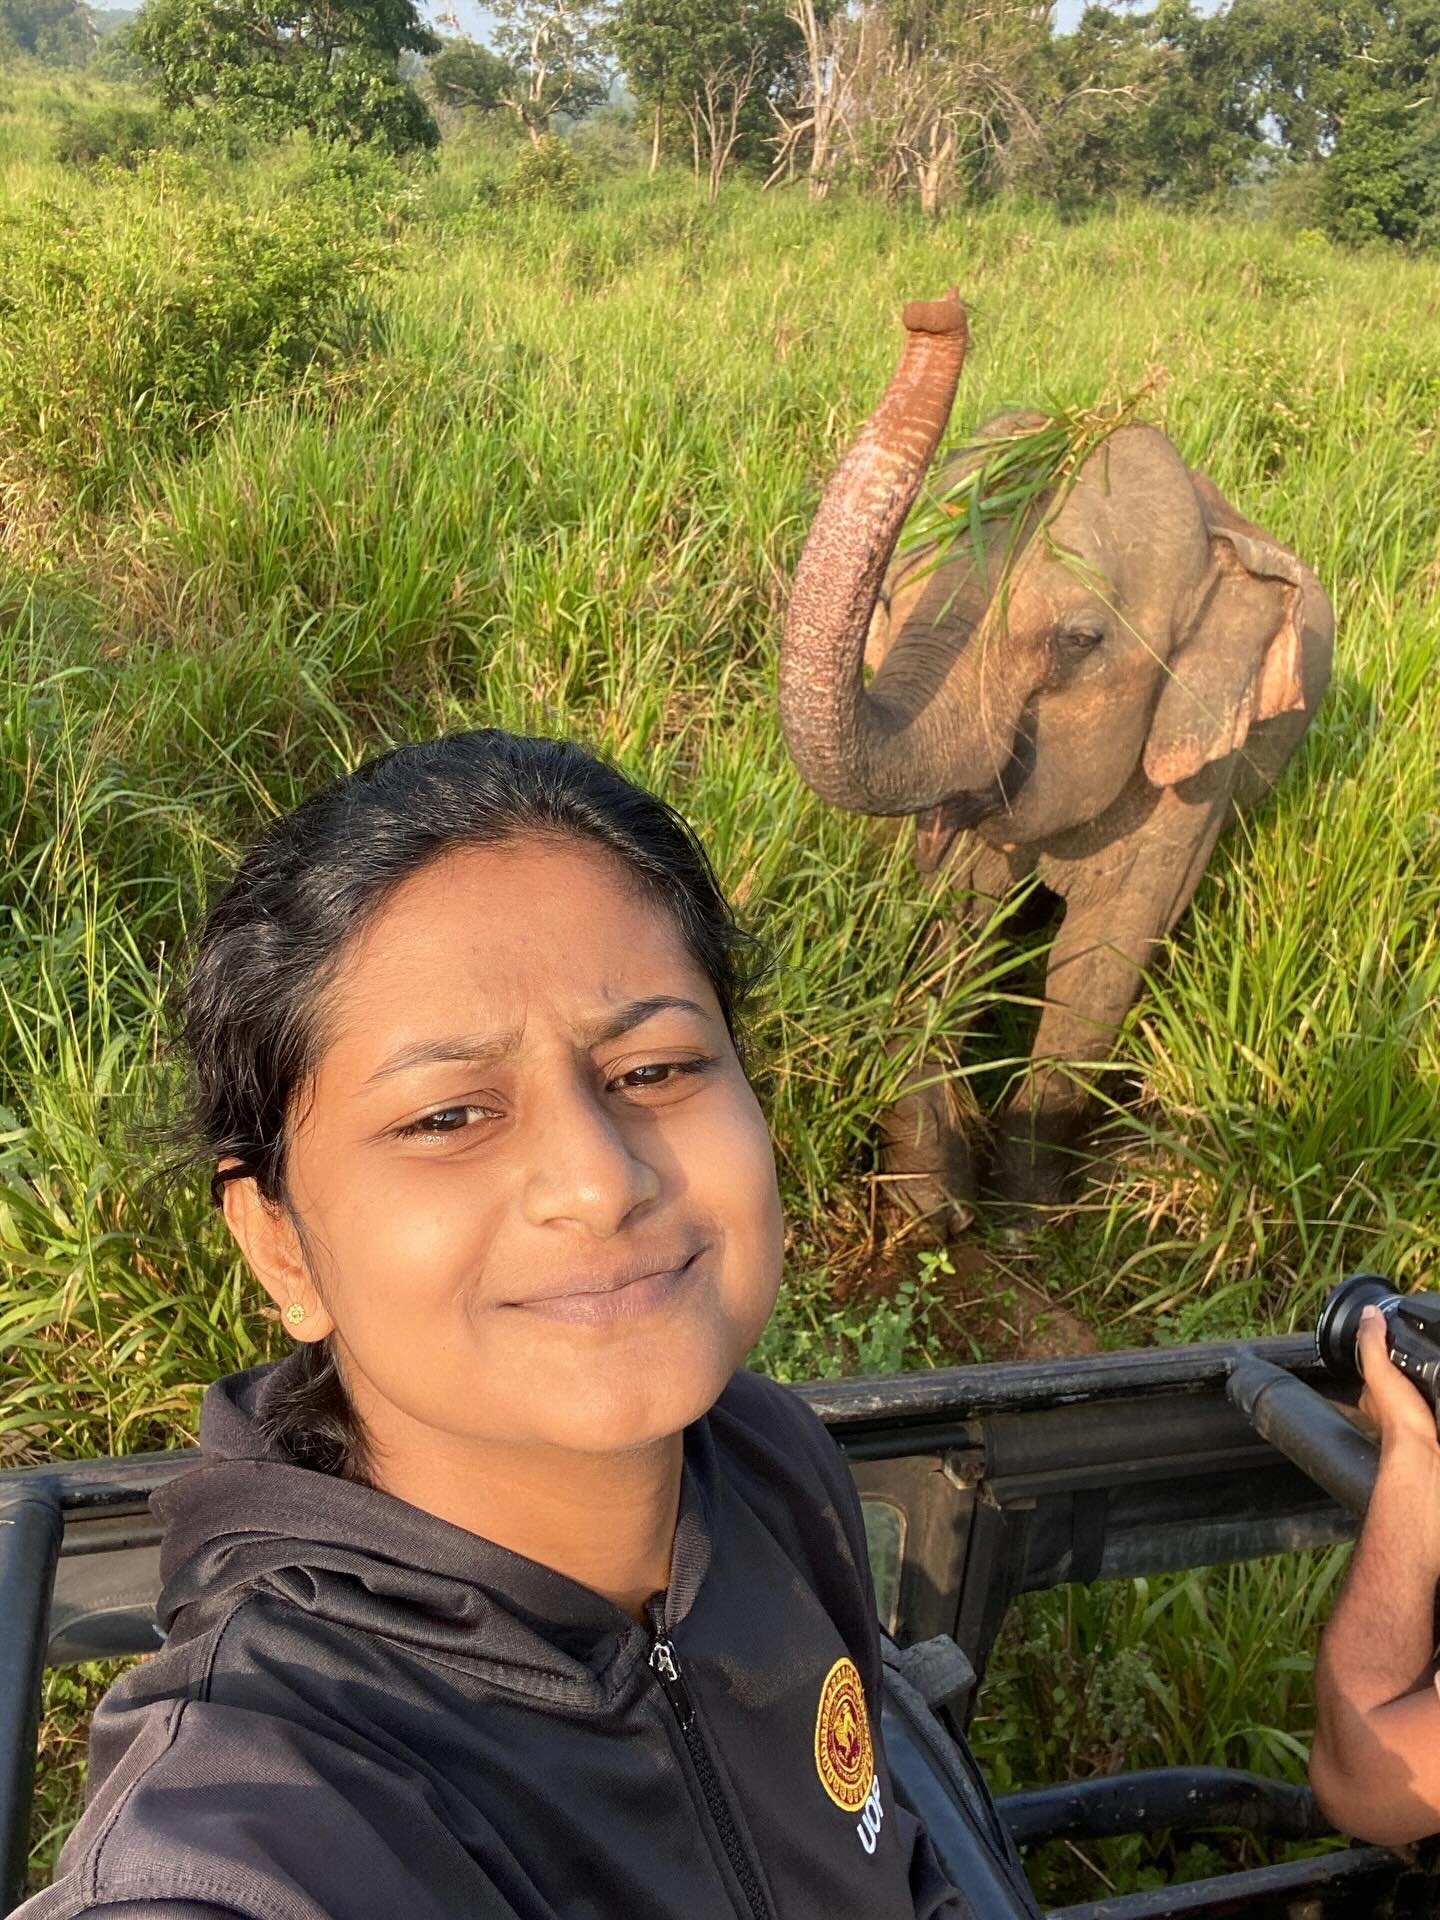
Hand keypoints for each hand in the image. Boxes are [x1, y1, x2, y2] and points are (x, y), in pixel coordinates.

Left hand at [1358, 1305, 1439, 1454]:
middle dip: (1409, 1369)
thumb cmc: (1399, 1418)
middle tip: (1422, 1356)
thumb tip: (1370, 1314)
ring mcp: (1412, 1417)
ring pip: (1417, 1394)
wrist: (1424, 1452)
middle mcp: (1391, 1407)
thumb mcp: (1380, 1372)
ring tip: (1434, 1372)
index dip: (1382, 1352)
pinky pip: (1434, 1404)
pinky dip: (1438, 1396)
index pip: (1374, 1366)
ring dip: (1427, 1384)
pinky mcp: (1431, 1424)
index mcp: (1375, 1394)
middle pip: (1398, 1381)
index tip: (1394, 1338)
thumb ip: (1372, 1343)